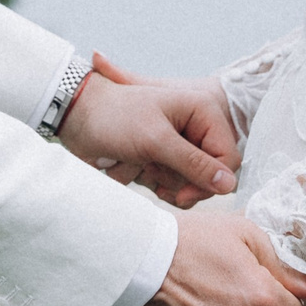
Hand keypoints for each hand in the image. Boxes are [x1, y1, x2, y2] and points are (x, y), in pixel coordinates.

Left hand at [57, 69, 238, 206]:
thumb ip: (194, 163)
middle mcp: (195, 126)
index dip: (210, 180)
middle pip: (211, 174)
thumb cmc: (114, 117)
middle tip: (152, 168)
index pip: (227, 158)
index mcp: (202, 111)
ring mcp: (180, 143)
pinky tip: (138, 172)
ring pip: (192, 182)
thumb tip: (228, 185)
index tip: (183, 194)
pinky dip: (158, 184)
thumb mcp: (155, 140)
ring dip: (166, 182)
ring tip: (140, 165)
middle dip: (182, 180)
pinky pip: (176, 183)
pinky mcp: (166, 157)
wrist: (77, 116)